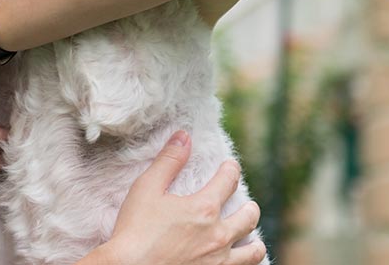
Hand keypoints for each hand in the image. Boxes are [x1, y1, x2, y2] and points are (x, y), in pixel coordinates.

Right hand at [103, 131, 265, 264]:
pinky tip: (236, 261)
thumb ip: (168, 161)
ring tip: (250, 238)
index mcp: (204, 209)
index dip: (231, 169)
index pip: (228, 180)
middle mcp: (218, 236)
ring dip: (254, 241)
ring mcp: (219, 262)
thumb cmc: (134, 232)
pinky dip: (243, 263)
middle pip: (249, 216)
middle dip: (250, 207)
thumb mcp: (146, 189)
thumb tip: (184, 136)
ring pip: (253, 251)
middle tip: (246, 205)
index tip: (230, 166)